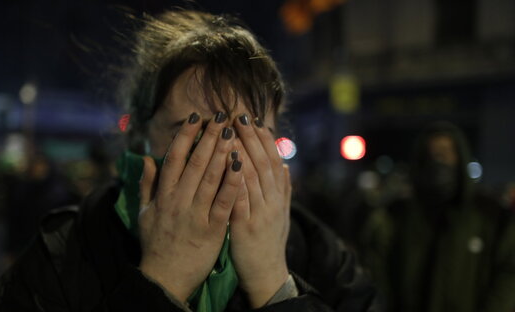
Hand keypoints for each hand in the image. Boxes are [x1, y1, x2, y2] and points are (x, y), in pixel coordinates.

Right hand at [138, 112, 243, 302]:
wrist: (165, 278)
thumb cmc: (155, 243)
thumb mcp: (144, 213)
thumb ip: (147, 184)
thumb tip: (146, 158)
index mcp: (163, 195)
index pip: (174, 158)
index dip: (186, 136)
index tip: (196, 117)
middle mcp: (178, 201)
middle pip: (195, 162)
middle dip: (209, 137)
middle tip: (221, 116)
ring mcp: (195, 215)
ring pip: (210, 178)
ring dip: (222, 153)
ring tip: (233, 132)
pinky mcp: (212, 230)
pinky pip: (224, 202)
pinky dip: (232, 183)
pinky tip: (241, 165)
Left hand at [230, 113, 291, 307]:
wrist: (267, 274)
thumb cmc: (269, 241)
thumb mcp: (280, 214)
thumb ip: (284, 189)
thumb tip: (286, 165)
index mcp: (279, 196)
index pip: (272, 160)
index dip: (263, 138)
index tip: (252, 118)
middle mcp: (272, 200)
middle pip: (263, 162)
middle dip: (251, 137)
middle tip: (238, 115)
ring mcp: (260, 213)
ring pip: (253, 176)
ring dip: (242, 151)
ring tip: (230, 130)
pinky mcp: (245, 226)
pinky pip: (240, 198)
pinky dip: (235, 179)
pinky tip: (227, 163)